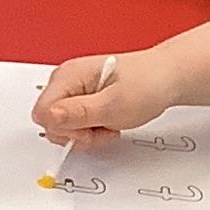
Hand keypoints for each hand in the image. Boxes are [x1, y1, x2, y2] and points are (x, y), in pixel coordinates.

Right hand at [33, 49, 178, 145]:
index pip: (42, 112)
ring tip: (110, 123)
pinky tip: (109, 122)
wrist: (167, 78)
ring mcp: (74, 89)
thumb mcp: (113, 105)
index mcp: (68, 75)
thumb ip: (77, 113)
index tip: (88, 128)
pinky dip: (92, 129)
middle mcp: (66, 80)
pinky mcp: (82, 98)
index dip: (63, 128)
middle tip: (103, 127)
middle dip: (76, 133)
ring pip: (63, 125)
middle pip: (50, 121)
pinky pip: (75, 122)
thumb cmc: (147, 85)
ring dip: (86, 133)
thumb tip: (47, 117)